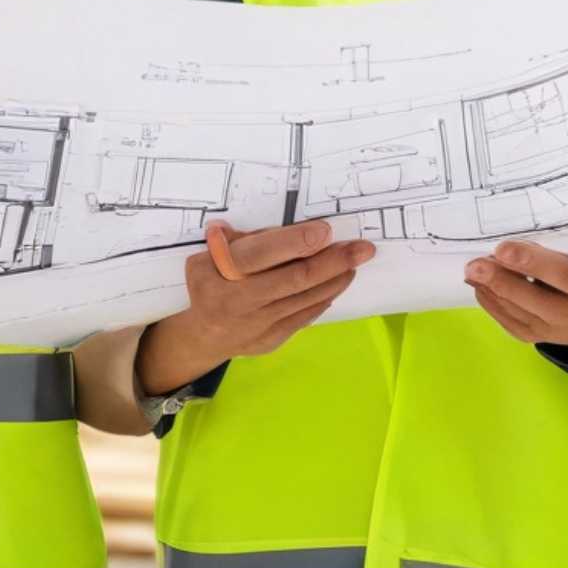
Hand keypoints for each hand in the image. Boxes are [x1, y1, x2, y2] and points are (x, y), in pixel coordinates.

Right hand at [135, 220, 375, 394]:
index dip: (295, 242)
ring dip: (336, 278)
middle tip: (362, 248)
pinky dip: (325, 297)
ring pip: (306, 298)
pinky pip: (306, 315)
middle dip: (333, 261)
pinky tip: (339, 281)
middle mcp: (242, 300)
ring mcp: (259, 324)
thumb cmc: (209, 285)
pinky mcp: (274, 339)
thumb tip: (260, 227)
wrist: (204, 337)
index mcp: (222, 273)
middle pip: (295, 278)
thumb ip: (234, 242)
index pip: (262, 254)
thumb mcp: (205, 258)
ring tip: (355, 261)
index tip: (325, 231)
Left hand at [466, 242, 567, 347]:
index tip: (505, 248)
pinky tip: (481, 290)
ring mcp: (563, 333)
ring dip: (494, 293)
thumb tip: (557, 210)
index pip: (567, 277)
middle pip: (537, 301)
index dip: (535, 264)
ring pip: (523, 316)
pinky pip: (517, 327)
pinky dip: (496, 309)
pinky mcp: (549, 339)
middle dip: (504, 281)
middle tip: (476, 264)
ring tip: (472, 271)